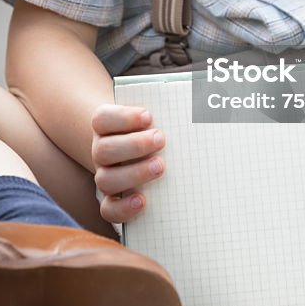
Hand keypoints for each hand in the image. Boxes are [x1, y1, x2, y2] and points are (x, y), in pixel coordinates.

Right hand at [91, 104, 165, 223]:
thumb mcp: (156, 114)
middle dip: (134, 145)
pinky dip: (123, 208)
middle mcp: (101, 152)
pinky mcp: (112, 201)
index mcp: (106, 127)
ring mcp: (106, 176)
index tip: (149, 116)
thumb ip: (167, 108)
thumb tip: (203, 95)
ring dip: (134, 173)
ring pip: (106, 179)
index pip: (102, 119)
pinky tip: (142, 200)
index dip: (123, 117)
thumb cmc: (151, 128)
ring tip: (160, 166)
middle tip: (161, 139)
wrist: (138, 153)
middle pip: (104, 149)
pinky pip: (108, 210)